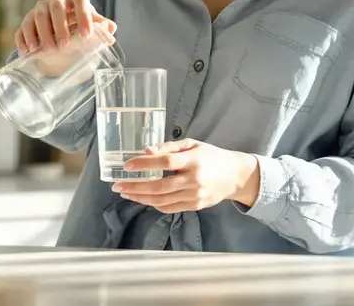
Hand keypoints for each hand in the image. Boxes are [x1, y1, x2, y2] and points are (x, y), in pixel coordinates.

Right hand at [15, 0, 115, 54]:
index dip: (84, 16)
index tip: (87, 35)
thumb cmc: (78, 22)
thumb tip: (111, 31)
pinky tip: (28, 51)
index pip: (80, 0)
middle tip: (64, 46)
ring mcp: (39, 8)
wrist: (60, 24)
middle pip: (56, 7)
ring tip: (47, 50)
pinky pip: (23, 27)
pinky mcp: (27, 19)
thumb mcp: (90, 23)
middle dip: (60, 27)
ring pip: (38, 16)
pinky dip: (24, 39)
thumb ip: (101, 26)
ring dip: (42, 34)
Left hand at [113, 139, 260, 213]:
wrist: (235, 176)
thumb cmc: (212, 156)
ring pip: (162, 201)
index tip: (127, 166)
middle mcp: (194, 179)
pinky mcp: (195, 206)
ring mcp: (195, 195)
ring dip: (141, 198)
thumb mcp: (192, 145)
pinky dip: (153, 204)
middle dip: (135, 187)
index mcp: (194, 160)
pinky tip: (142, 198)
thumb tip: (147, 151)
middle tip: (118, 186)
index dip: (144, 164)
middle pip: (160, 186)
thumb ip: (169, 148)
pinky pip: (169, 208)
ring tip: (126, 193)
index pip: (165, 162)